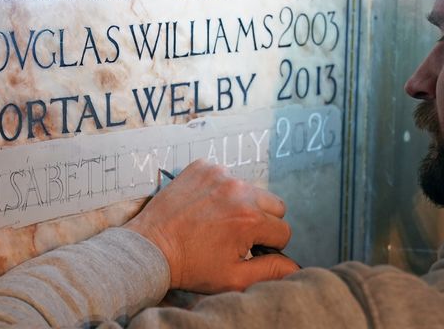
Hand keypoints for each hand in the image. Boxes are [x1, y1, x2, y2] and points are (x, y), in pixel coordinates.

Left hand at [125, 160, 298, 293]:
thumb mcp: (234, 277)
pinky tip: (205, 206)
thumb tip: (294, 265)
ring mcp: (219, 174)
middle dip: (262, 221)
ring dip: (242, 203)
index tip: (249, 250)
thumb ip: (270, 271)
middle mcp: (238, 190)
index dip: (269, 245)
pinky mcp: (202, 166)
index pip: (283, 230)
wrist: (150, 247)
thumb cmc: (191, 265)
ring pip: (250, 189)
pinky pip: (226, 175)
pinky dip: (220, 189)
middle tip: (237, 235)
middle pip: (274, 204)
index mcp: (250, 218)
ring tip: (218, 221)